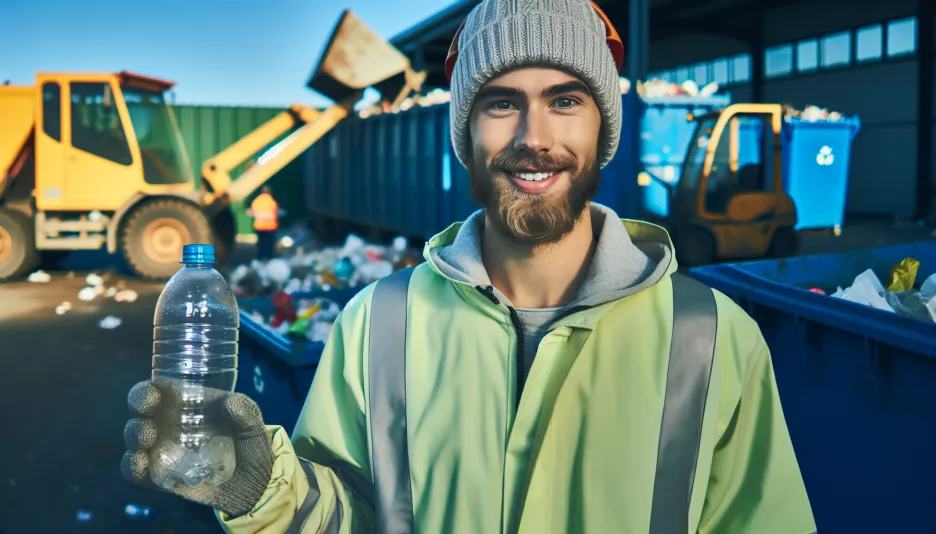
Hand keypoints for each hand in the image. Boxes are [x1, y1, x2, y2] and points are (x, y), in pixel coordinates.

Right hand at [121, 379, 274, 517]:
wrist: (254, 484)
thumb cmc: (251, 444)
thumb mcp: (253, 425)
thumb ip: (245, 412)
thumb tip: (229, 401)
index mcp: (186, 404)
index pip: (157, 390)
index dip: (147, 390)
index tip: (154, 396)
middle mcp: (168, 423)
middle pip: (139, 410)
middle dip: (138, 409)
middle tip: (150, 418)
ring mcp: (162, 449)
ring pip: (134, 437)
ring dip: (135, 436)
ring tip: (148, 441)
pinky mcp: (159, 476)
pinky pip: (136, 471)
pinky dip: (132, 467)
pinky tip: (141, 464)